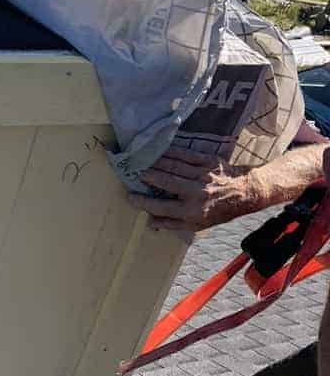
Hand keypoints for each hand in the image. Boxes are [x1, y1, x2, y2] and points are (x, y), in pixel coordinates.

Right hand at [128, 147, 261, 232]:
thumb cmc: (219, 211)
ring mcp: (202, 175)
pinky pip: (185, 155)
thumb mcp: (198, 225)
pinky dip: (170, 152)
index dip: (143, 202)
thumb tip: (151, 222)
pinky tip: (159, 151)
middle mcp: (196, 193)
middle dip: (147, 177)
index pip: (162, 207)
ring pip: (173, 167)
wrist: (245, 193)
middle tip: (132, 172)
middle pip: (165, 182)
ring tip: (141, 161)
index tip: (130, 196)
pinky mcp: (208, 161)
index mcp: (192, 212)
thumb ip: (173, 224)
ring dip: (155, 163)